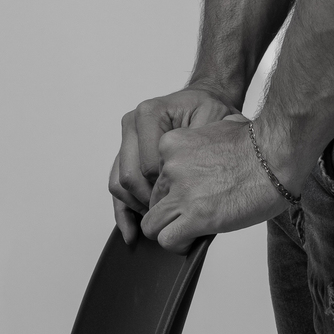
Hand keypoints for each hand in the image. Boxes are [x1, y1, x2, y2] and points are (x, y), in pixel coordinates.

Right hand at [110, 84, 238, 243]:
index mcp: (150, 114)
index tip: (183, 206)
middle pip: (129, 178)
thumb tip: (192, 186)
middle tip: (171, 219)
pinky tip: (132, 232)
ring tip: (157, 225)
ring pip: (118, 185)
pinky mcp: (125, 152)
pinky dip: (123, 210)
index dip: (165, 192)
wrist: (203, 101)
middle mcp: (132, 124)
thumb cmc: (210, 109)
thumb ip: (202, 148)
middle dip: (149, 204)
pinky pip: (116, 184)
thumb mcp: (216, 121)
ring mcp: (126, 139)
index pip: (148, 166)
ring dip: (135, 209)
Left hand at [140, 116, 285, 252]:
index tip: (189, 195)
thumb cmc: (259, 143)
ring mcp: (181, 193)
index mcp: (173, 144)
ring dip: (169, 230)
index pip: (156, 175)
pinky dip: (178, 245)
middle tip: (194, 214)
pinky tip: (194, 241)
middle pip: (153, 200)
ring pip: (152, 224)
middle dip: (171, 210)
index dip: (171, 189)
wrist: (277, 155)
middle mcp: (171, 167)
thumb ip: (204, 139)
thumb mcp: (220, 127)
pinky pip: (167, 240)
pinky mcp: (196, 217)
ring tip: (190, 231)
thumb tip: (210, 145)